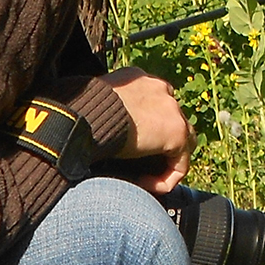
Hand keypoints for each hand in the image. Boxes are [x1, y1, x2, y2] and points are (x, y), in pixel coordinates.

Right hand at [102, 66, 195, 192]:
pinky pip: (180, 163)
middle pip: (172, 120)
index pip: (154, 104)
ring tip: (144, 179)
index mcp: (139, 80)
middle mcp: (160, 90)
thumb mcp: (96, 106)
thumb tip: (102, 133)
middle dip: (161, 144)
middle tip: (141, 165)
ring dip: (166, 162)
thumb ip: (109, 113)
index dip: (147, 128)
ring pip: (183, 141)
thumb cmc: (82, 111)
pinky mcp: (176, 132)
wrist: (90, 114)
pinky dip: (166, 179)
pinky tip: (144, 185)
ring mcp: (172, 109)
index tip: (128, 147)